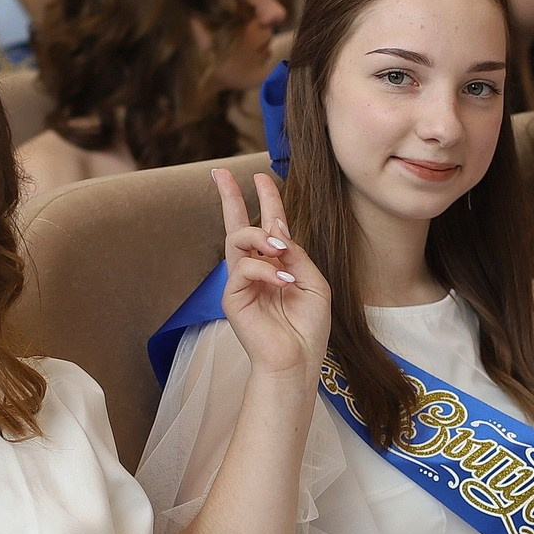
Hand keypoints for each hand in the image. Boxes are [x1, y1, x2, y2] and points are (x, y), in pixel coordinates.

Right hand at [213, 169, 328, 381]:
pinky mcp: (232, 296)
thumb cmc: (308, 328)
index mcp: (276, 264)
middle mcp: (255, 269)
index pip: (268, 226)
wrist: (297, 361)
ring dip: (261, 236)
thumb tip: (276, 228)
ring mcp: (241, 282)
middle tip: (220, 173)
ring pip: (238, 239)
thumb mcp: (314, 282)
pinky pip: (244, 268)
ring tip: (281, 249)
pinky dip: (266, 269)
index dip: (266, 199)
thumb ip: (297, 254)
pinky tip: (283, 281)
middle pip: (238, 224)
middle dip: (230, 196)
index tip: (261, 175)